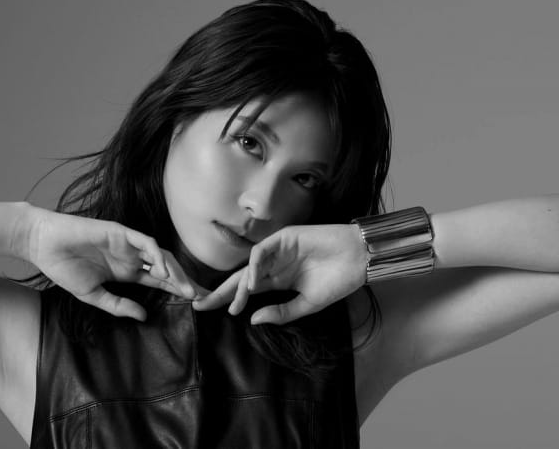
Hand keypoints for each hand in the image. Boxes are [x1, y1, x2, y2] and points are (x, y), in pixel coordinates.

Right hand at [23, 207, 203, 319]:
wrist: (44, 245)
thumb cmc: (64, 267)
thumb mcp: (93, 295)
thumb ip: (118, 305)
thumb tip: (144, 315)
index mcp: (128, 272)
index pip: (161, 281)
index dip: (179, 290)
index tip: (198, 303)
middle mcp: (133, 257)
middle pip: (167, 269)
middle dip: (186, 282)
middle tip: (204, 298)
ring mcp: (128, 244)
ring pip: (161, 255)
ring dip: (175, 272)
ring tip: (187, 290)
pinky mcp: (121, 232)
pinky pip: (145, 242)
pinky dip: (156, 255)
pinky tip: (162, 271)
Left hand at [192, 224, 366, 323]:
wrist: (359, 260)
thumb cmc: (338, 281)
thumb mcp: (307, 305)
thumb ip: (281, 313)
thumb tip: (253, 320)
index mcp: (278, 280)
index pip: (246, 291)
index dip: (227, 300)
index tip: (206, 311)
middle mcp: (273, 265)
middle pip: (240, 279)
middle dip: (220, 292)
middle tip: (199, 305)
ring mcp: (277, 250)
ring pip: (249, 267)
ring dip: (240, 287)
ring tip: (235, 306)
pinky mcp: (284, 237)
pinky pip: (262, 252)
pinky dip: (254, 267)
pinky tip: (253, 283)